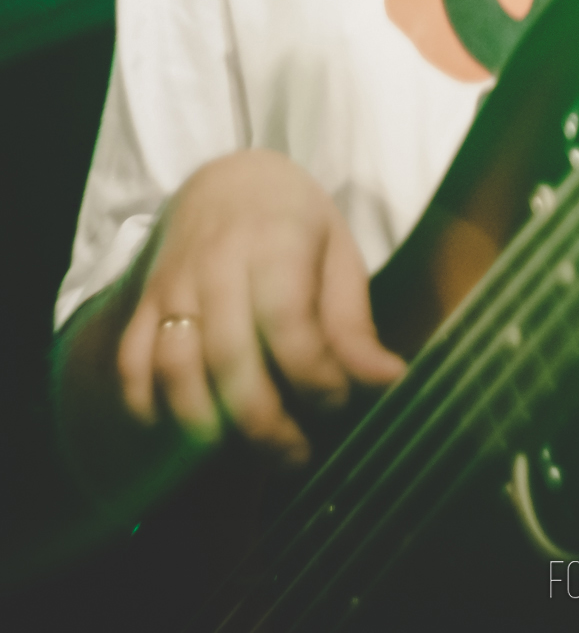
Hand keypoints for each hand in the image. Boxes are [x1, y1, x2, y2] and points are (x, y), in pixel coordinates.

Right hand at [116, 150, 405, 466]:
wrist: (227, 181)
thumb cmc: (294, 223)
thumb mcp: (338, 255)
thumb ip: (355, 324)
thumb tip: (390, 382)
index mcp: (276, 240)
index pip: (290, 324)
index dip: (316, 378)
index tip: (337, 402)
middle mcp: (217, 262)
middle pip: (230, 358)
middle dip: (265, 422)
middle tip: (295, 454)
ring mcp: (173, 284)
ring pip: (175, 367)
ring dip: (205, 423)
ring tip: (243, 447)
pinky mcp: (143, 304)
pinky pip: (132, 366)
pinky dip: (150, 407)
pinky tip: (185, 427)